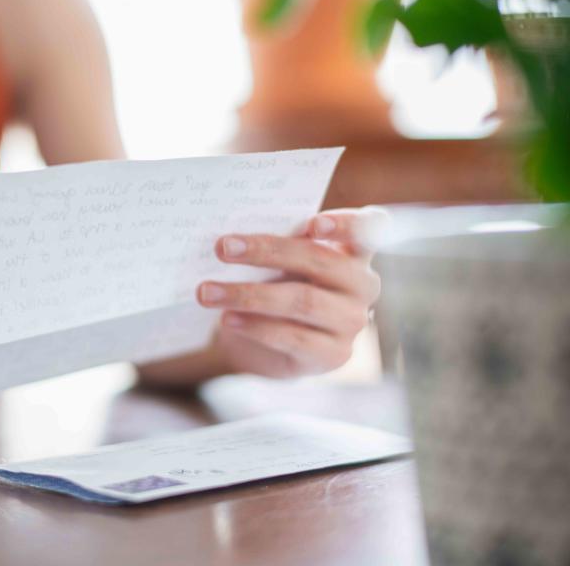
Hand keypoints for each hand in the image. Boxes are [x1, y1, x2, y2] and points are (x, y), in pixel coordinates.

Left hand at [196, 208, 384, 377]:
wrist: (264, 340)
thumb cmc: (274, 285)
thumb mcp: (279, 262)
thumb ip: (275, 245)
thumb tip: (235, 238)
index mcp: (354, 251)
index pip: (369, 229)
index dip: (346, 224)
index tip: (312, 224)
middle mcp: (362, 285)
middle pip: (320, 261)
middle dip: (266, 251)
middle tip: (222, 248)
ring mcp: (352, 322)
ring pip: (302, 301)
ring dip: (248, 294)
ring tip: (208, 292)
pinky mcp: (333, 354)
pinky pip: (292, 337)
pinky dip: (255, 326)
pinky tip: (227, 318)